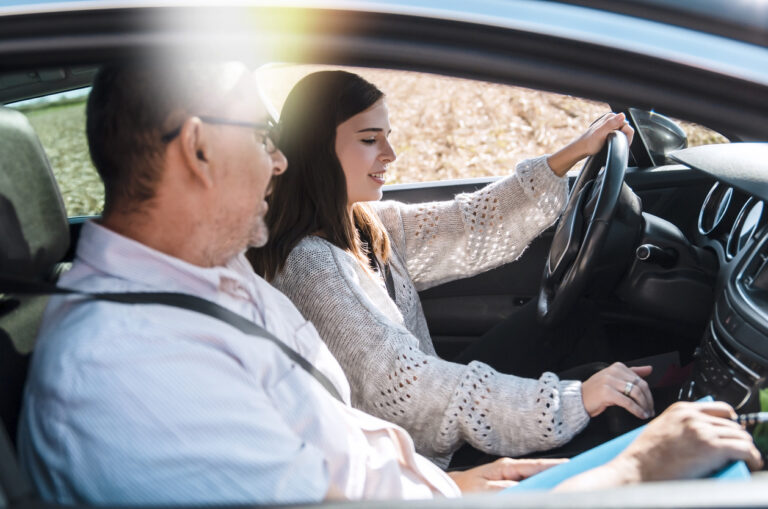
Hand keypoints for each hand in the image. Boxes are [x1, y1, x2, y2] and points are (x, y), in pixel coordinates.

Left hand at [447, 457, 566, 492]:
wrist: (447, 490)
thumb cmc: (463, 488)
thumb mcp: (485, 488)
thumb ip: (507, 488)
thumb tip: (527, 487)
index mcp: (508, 467)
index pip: (540, 466)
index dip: (559, 466)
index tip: (578, 467)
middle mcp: (511, 470)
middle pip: (542, 472)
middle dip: (559, 474)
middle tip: (578, 478)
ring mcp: (510, 478)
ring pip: (536, 480)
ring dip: (549, 483)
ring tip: (566, 485)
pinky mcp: (508, 487)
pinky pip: (528, 487)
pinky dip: (538, 489)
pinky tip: (545, 493)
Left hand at [547, 112, 634, 175]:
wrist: (581, 149)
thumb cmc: (589, 143)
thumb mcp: (601, 133)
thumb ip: (611, 124)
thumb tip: (622, 116)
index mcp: (611, 117)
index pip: (627, 125)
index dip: (625, 134)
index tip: (618, 140)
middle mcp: (611, 120)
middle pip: (626, 128)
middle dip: (623, 137)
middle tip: (614, 143)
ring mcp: (610, 126)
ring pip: (623, 133)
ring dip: (621, 139)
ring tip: (611, 143)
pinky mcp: (609, 131)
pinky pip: (619, 135)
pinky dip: (618, 140)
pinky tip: (611, 144)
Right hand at [581, 362, 653, 418]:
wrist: (579, 399)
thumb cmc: (598, 391)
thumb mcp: (615, 379)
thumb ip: (632, 373)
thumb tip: (650, 369)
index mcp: (617, 367)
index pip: (640, 379)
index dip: (648, 393)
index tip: (650, 403)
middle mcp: (613, 371)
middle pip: (640, 386)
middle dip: (648, 400)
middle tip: (650, 410)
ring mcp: (609, 381)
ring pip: (635, 393)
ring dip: (644, 406)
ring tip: (646, 414)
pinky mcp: (606, 392)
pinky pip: (627, 402)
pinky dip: (636, 410)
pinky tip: (640, 415)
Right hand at [618, 401, 762, 481]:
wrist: (637, 469)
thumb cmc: (644, 455)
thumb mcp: (661, 428)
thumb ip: (681, 425)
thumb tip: (701, 433)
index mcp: (681, 409)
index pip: (720, 408)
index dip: (731, 420)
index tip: (735, 429)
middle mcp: (694, 417)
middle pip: (733, 424)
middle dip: (739, 438)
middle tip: (740, 450)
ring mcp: (703, 431)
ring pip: (741, 436)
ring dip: (747, 448)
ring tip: (748, 459)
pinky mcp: (712, 448)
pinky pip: (744, 449)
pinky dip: (753, 457)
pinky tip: (753, 463)